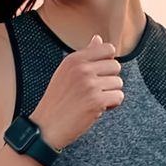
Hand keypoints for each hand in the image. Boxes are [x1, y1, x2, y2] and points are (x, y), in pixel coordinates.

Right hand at [27, 34, 123, 149]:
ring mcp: (89, 84)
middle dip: (109, 80)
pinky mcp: (96, 101)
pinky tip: (97, 109)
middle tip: (95, 91)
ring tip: (93, 100)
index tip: (98, 74)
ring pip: (118, 83)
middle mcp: (82, 69)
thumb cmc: (56, 101)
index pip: (107, 48)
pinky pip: (118, 97)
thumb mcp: (66, 72)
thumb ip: (84, 56)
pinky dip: (111, 105)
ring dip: (110, 94)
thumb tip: (98, 39)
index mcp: (74, 59)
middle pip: (116, 66)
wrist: (46, 127)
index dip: (107, 63)